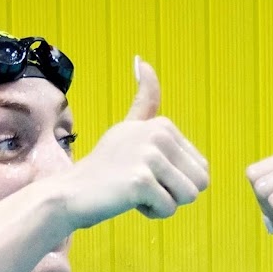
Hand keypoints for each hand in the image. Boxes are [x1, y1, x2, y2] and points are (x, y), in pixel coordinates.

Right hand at [62, 58, 208, 228]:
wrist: (70, 193)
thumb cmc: (104, 168)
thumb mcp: (129, 128)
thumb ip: (144, 100)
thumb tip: (142, 59)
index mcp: (164, 126)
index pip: (201, 170)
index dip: (176, 181)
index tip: (144, 172)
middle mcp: (159, 134)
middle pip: (200, 183)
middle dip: (175, 193)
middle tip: (141, 184)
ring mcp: (149, 156)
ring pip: (188, 197)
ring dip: (164, 203)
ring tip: (134, 191)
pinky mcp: (141, 180)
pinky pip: (168, 209)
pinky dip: (151, 212)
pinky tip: (127, 200)